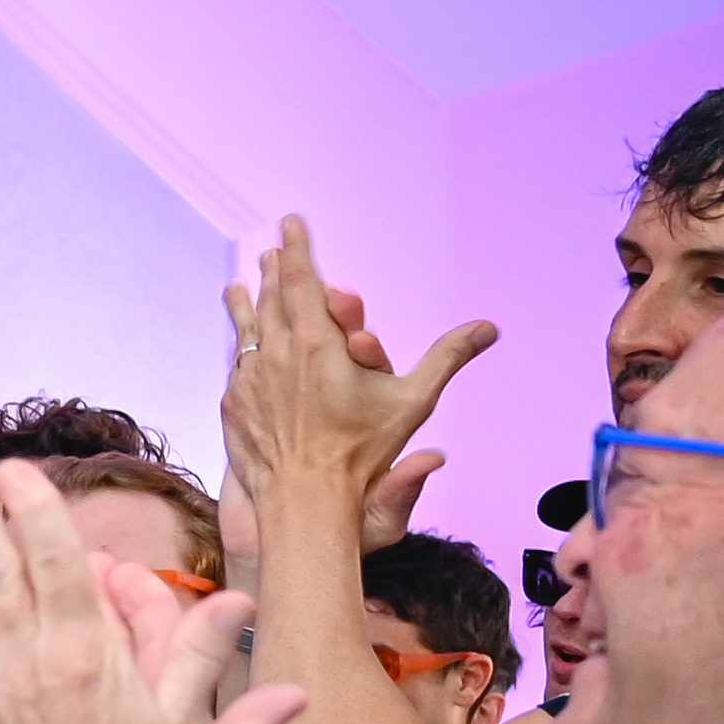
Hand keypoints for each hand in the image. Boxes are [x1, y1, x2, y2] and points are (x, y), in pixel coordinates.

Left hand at [215, 216, 482, 542]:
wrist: (303, 499)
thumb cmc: (362, 452)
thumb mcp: (412, 401)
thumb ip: (447, 357)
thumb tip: (489, 327)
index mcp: (315, 343)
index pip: (301, 281)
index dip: (296, 249)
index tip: (291, 224)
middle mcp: (276, 353)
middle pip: (271, 298)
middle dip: (274, 271)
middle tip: (271, 250)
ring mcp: (250, 378)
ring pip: (248, 327)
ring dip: (248, 301)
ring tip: (241, 282)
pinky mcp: (234, 404)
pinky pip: (238, 363)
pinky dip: (241, 343)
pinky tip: (241, 340)